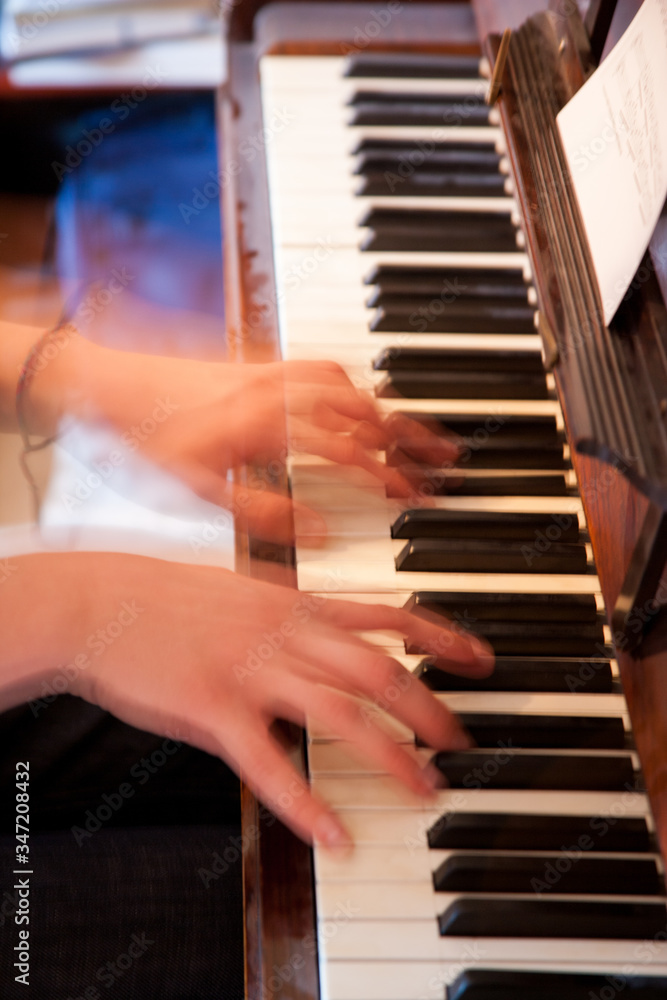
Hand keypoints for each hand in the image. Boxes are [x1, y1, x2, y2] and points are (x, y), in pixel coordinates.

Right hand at [66, 553, 492, 846]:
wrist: (100, 603)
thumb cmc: (166, 599)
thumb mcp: (240, 592)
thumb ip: (288, 617)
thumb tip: (326, 636)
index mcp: (294, 605)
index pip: (386, 614)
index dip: (440, 636)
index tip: (479, 657)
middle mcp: (284, 635)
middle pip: (378, 670)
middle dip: (429, 707)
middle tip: (460, 741)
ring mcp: (252, 670)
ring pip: (340, 713)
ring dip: (390, 753)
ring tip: (423, 787)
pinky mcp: (215, 709)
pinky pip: (271, 764)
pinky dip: (307, 804)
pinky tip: (335, 834)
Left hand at [78, 347, 461, 542]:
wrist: (102, 382)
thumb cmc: (142, 439)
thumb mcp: (197, 493)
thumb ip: (265, 514)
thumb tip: (323, 533)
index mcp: (271, 426)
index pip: (350, 452)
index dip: (389, 476)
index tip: (418, 496)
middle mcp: (280, 392)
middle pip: (365, 413)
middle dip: (410, 440)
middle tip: (446, 462)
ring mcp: (272, 373)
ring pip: (351, 387)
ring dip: (387, 411)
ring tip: (415, 433)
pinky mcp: (258, 364)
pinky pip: (323, 366)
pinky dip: (352, 384)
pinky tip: (357, 396)